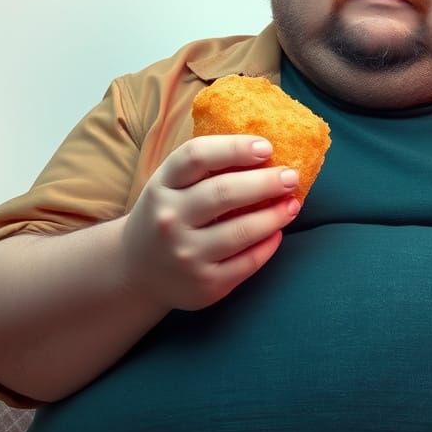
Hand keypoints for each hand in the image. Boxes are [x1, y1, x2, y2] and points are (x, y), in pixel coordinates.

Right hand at [121, 135, 300, 312]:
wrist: (138, 272)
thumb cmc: (169, 215)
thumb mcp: (171, 186)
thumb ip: (205, 168)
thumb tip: (265, 151)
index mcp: (162, 185)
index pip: (196, 156)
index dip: (234, 148)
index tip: (266, 147)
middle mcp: (169, 219)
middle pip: (224, 193)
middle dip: (265, 182)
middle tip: (291, 176)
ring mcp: (186, 254)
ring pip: (242, 230)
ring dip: (275, 215)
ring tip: (292, 204)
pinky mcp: (205, 284)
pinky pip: (248, 262)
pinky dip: (269, 245)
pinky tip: (278, 232)